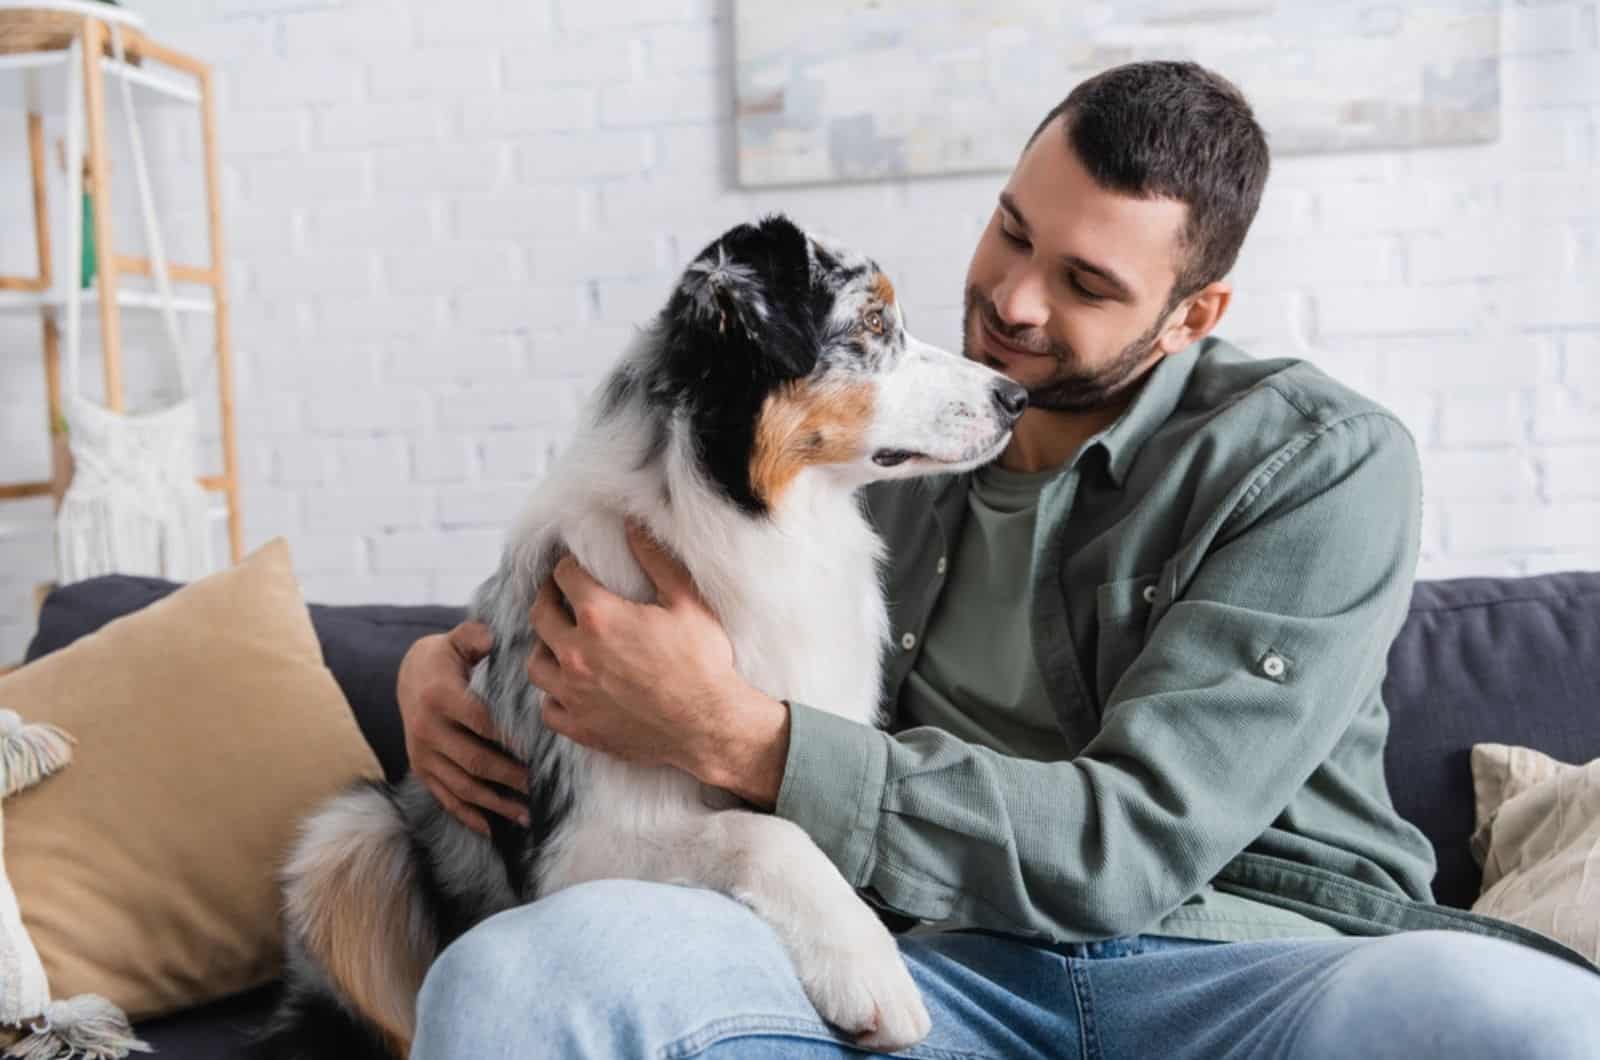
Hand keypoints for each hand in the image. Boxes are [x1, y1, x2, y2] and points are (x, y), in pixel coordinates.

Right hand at [397, 621, 531, 835]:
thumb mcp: (458, 639)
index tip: (539, 752)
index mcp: (440, 696)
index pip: (480, 722)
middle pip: (474, 760)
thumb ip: (476, 636)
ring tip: (527, 815)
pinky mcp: (421, 769)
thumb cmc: (446, 657)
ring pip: (461, 786)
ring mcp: (423, 753)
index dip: (510, 739)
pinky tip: (492, 829)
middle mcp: (426, 729)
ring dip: (495, 804)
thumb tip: (494, 637)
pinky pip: (444, 798)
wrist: (409, 676)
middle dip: (510, 777)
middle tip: (542, 787)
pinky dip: (467, 816)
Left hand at [527, 522, 789, 806]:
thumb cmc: (703, 663)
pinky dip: (552, 695)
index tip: (574, 566)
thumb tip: (632, 526)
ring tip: (560, 641)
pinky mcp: (580, 726)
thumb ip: (655, 560)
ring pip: (536, 663)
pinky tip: (568, 688)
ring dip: (545, 646)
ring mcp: (574, 694)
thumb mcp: (687, 602)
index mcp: (599, 617)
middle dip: (547, 597)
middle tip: (558, 594)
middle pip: (541, 615)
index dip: (569, 566)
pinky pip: (547, 707)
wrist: (709, 726)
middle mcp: (576, 654)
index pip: (565, 577)